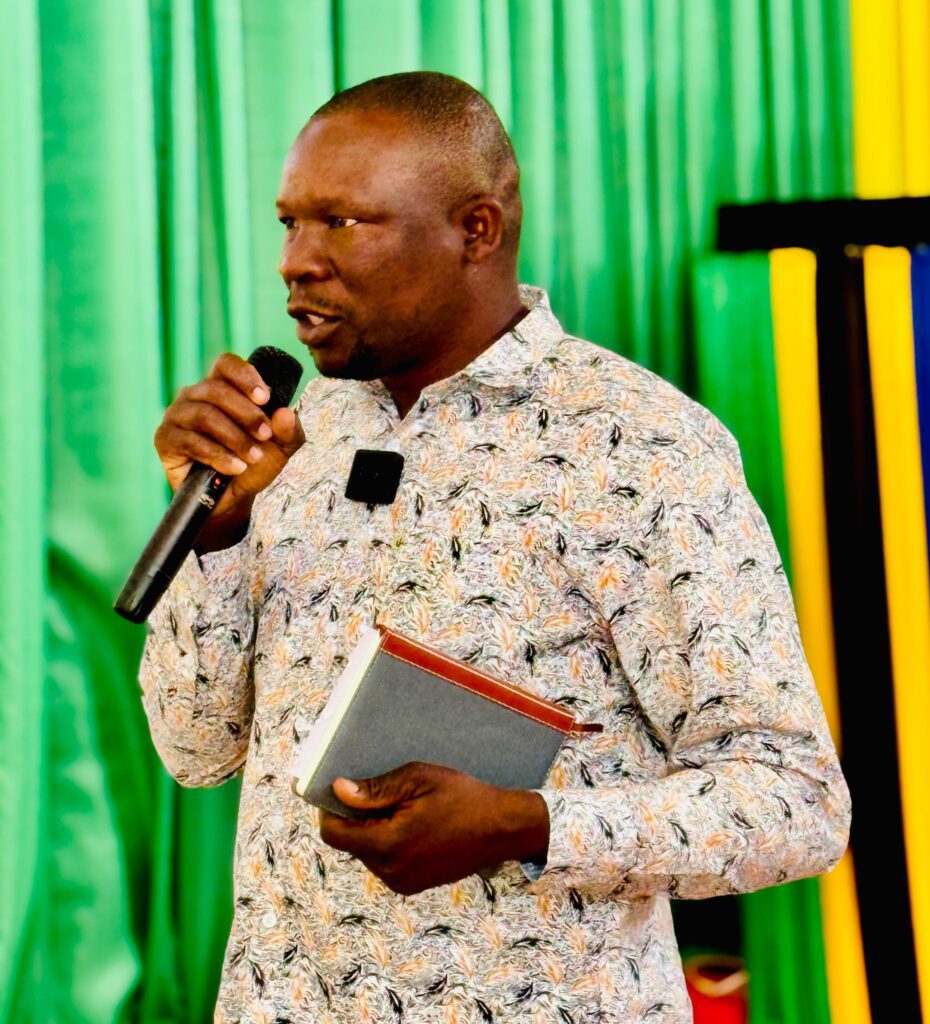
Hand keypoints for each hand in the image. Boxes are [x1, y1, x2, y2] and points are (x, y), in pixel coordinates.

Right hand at [154, 352, 305, 520]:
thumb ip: (289, 430)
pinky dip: (218, 455)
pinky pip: (190, 441)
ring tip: (253, 457)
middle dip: (247, 414)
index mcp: (220, 386)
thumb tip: (285, 413)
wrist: (233, 499)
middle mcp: (194, 395)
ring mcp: (176, 415)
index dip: (245, 376)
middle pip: (217, 390)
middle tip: (265, 436)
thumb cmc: (254, 463)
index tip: (265, 398)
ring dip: (234, 437)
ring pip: (204, 415)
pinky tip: (235, 467)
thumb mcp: (281, 448)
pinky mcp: (165, 439)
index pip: (226, 364)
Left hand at [318, 762, 549, 895]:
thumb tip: (339, 791)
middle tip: (386, 794)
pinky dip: (390, 843)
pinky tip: (414, 825)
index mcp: (388, 844)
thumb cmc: (463, 797)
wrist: (502, 828)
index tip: (341, 790)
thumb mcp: (418, 779)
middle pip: (350, 843)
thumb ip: (375, 790)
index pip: (334, 834)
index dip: (331, 810)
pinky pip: (386, 863)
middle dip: (358, 818)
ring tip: (405, 809)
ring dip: (374, 831)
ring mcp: (402, 883)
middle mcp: (390, 871)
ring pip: (368, 853)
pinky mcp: (413, 886)